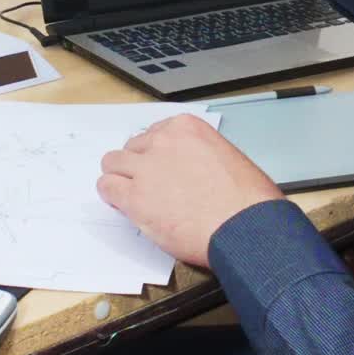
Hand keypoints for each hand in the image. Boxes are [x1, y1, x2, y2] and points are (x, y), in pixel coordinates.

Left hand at [98, 114, 284, 266]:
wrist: (244, 226)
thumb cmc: (246, 200)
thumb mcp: (227, 157)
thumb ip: (198, 156)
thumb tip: (188, 170)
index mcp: (185, 128)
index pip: (154, 133)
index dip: (155, 154)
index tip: (159, 167)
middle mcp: (162, 142)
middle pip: (132, 146)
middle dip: (137, 164)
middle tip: (147, 184)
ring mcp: (146, 168)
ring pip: (112, 163)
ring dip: (120, 177)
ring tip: (130, 194)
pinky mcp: (135, 198)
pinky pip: (107, 188)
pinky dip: (111, 196)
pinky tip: (121, 205)